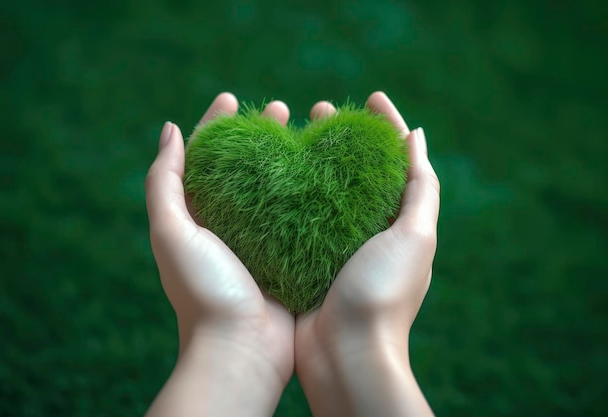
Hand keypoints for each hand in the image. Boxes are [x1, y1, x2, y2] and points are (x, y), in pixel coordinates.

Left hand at [144, 93, 293, 415]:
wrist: (243, 351)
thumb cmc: (204, 292)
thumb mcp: (172, 233)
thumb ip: (163, 181)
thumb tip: (170, 129)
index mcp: (198, 216)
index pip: (205, 157)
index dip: (216, 124)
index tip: (232, 97)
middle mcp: (230, 223)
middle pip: (246, 165)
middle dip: (261, 132)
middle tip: (282, 108)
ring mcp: (263, 238)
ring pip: (279, 184)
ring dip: (292, 154)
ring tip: (312, 127)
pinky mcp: (292, 253)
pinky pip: (303, 211)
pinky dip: (313, 187)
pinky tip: (329, 169)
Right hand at [295, 92, 439, 415]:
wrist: (345, 354)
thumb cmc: (383, 294)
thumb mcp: (415, 237)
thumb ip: (421, 188)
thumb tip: (416, 136)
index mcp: (398, 221)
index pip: (396, 160)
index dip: (386, 125)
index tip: (372, 96)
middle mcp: (368, 228)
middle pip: (355, 168)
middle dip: (342, 135)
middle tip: (319, 109)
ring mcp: (334, 241)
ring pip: (322, 186)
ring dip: (311, 156)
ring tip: (292, 128)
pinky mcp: (304, 255)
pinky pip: (296, 212)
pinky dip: (288, 188)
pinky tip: (271, 170)